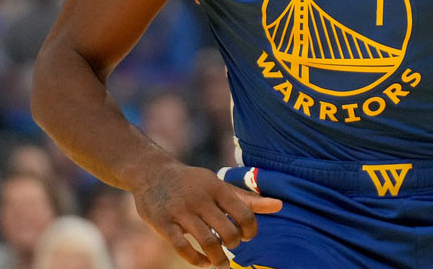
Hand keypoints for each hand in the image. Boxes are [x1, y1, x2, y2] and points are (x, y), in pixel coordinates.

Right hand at [133, 163, 282, 267]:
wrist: (153, 173)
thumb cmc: (194, 183)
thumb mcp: (220, 186)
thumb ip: (248, 199)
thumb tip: (280, 206)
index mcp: (218, 188)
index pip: (244, 214)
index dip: (250, 231)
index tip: (246, 237)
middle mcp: (201, 199)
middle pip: (227, 231)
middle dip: (234, 245)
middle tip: (232, 247)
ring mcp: (181, 211)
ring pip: (207, 242)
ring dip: (218, 259)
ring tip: (221, 263)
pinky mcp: (163, 223)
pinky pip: (182, 247)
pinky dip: (196, 260)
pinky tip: (203, 262)